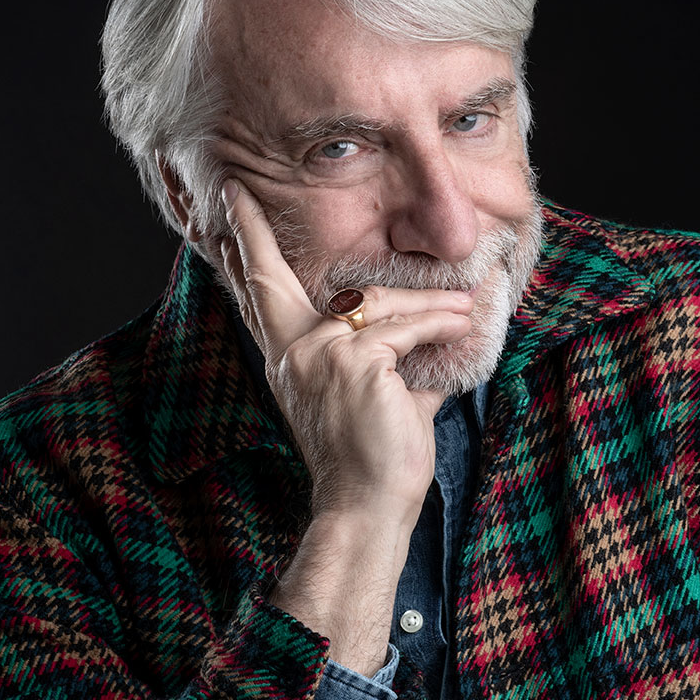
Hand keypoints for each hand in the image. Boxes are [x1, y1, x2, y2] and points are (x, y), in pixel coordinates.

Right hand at [215, 179, 474, 670]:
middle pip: (270, 278)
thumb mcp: (381, 394)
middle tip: (236, 192)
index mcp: (292, 359)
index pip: (261, 296)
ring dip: (432, 305)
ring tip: (468, 307)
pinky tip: (464, 325)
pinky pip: (407, 327)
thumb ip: (394, 357)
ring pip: (382, 304)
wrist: (369, 506)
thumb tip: (437, 328)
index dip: (246, 249)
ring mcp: (319, 353)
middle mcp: (294, 351)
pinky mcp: (355, 362)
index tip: (231, 205)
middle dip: (252, 231)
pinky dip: (441, 325)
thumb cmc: (376, 459)